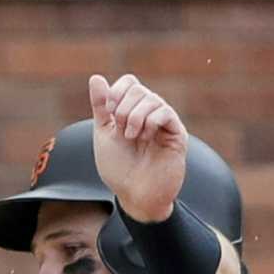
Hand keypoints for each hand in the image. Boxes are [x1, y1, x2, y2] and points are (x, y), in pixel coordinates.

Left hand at [88, 72, 186, 222]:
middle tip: (122, 132)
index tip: (108, 112)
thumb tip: (96, 78)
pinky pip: (165, 113)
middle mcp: (150, 114)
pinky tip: (146, 137)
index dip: (116, 91)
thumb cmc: (120, 169)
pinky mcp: (177, 135)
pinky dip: (151, 121)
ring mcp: (164, 124)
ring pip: (152, 99)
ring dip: (135, 117)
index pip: (130, 82)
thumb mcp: (104, 134)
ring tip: (132, 137)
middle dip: (123, 108)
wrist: (135, 195)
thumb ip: (100, 107)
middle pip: (138, 89)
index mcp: (133, 112)